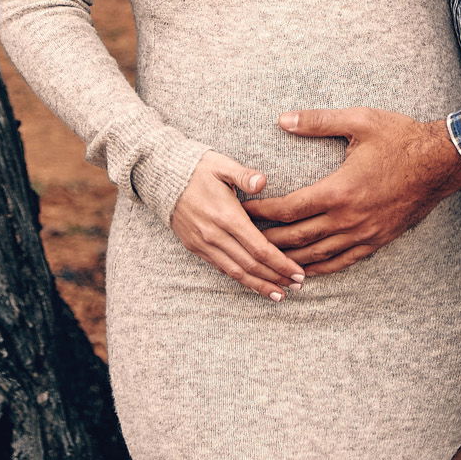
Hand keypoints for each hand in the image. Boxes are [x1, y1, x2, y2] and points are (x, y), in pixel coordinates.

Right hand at [169, 152, 306, 300]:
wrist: (161, 177)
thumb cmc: (197, 168)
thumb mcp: (222, 165)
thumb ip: (245, 174)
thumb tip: (263, 181)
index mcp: (226, 216)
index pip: (259, 248)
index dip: (280, 263)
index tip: (298, 271)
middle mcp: (215, 235)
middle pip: (251, 265)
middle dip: (276, 277)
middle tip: (298, 285)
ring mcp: (203, 244)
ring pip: (236, 272)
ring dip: (259, 285)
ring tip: (280, 294)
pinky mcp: (195, 247)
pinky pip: (221, 268)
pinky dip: (240, 279)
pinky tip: (253, 284)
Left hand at [243, 107, 460, 274]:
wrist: (441, 162)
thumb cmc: (400, 138)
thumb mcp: (360, 120)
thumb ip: (318, 121)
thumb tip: (282, 119)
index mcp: (339, 190)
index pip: (290, 208)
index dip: (264, 211)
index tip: (244, 210)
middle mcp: (349, 218)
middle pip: (298, 238)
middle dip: (267, 239)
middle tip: (244, 238)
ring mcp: (364, 233)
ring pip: (317, 256)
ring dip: (289, 259)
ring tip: (266, 259)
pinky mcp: (377, 241)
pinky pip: (343, 262)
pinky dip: (320, 269)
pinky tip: (306, 271)